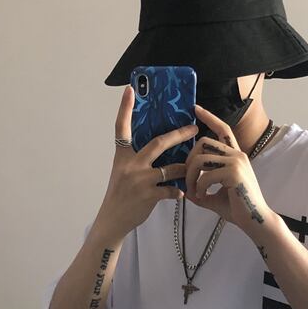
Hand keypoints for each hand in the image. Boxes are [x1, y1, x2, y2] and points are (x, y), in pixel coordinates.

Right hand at [94, 85, 196, 241]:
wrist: (113, 220)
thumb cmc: (120, 195)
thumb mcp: (122, 171)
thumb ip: (137, 159)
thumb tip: (160, 147)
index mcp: (122, 156)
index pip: (121, 127)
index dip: (125, 108)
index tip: (130, 89)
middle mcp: (130, 165)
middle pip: (159, 143)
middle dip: (179, 135)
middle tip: (193, 128)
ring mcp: (139, 180)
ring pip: (172, 168)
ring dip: (186, 168)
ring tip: (194, 166)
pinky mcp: (148, 196)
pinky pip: (171, 190)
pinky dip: (179, 192)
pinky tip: (183, 194)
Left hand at [183, 104, 273, 236]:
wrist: (256, 221)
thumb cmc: (238, 210)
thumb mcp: (215, 195)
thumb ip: (202, 187)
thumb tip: (185, 190)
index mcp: (235, 156)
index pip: (223, 129)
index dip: (209, 117)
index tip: (196, 109)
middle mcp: (237, 155)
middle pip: (203, 142)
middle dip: (188, 160)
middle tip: (186, 180)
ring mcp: (237, 162)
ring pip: (200, 159)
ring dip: (190, 176)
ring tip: (193, 191)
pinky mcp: (234, 173)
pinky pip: (205, 175)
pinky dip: (198, 187)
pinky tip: (202, 197)